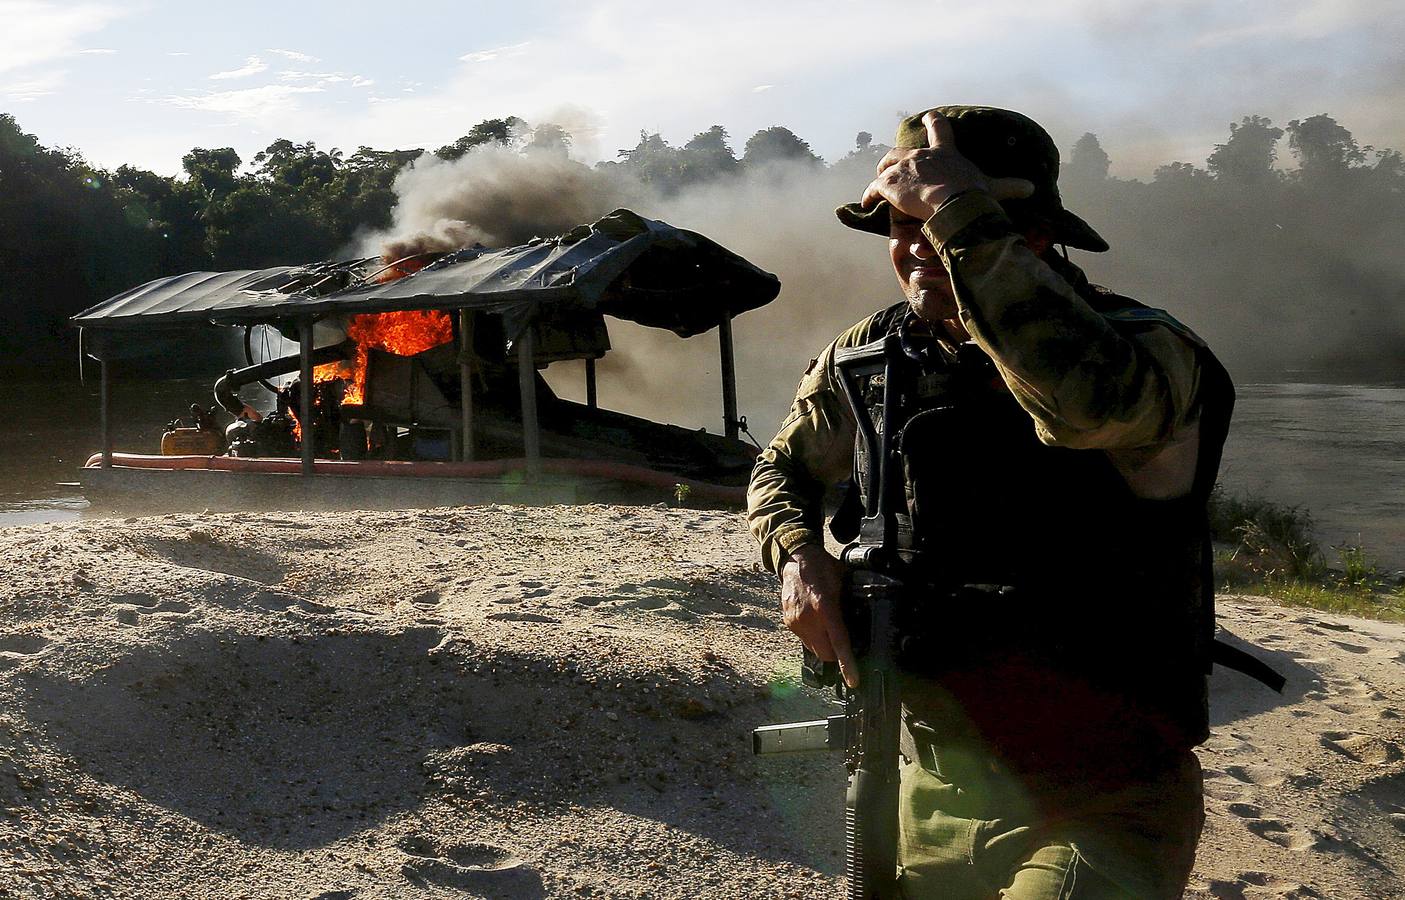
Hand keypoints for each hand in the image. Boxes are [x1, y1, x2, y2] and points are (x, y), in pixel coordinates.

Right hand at [780, 544, 857, 687]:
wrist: (796, 559)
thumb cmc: (822, 568)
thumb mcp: (843, 583)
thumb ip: (849, 605)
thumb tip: (862, 623)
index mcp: (825, 608)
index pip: (839, 643)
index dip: (847, 664)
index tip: (853, 680)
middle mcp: (808, 618)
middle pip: (825, 654)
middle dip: (836, 655)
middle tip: (844, 643)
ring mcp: (796, 622)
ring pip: (814, 649)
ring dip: (824, 646)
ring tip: (828, 627)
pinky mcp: (788, 622)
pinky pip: (804, 640)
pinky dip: (814, 637)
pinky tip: (817, 621)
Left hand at [860, 110, 1034, 221]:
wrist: (950, 203)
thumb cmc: (971, 193)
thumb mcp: (991, 187)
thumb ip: (1010, 187)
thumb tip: (1033, 188)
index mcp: (943, 153)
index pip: (939, 129)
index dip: (932, 121)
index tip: (927, 116)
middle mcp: (920, 155)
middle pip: (901, 150)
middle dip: (895, 158)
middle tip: (890, 165)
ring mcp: (902, 167)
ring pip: (885, 165)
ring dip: (881, 173)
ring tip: (879, 183)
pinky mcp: (888, 183)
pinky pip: (874, 188)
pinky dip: (870, 195)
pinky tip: (868, 203)